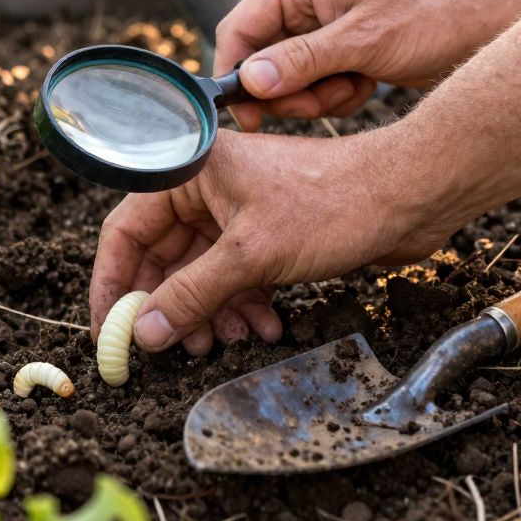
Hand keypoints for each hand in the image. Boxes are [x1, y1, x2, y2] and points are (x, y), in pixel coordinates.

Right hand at [88, 125, 466, 353]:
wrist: (411, 194)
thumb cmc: (334, 202)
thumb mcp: (252, 256)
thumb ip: (192, 296)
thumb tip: (143, 334)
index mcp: (190, 171)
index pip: (126, 231)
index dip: (113, 284)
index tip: (109, 331)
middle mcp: (208, 187)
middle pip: (164, 257)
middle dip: (170, 306)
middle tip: (170, 349)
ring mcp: (239, 210)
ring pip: (201, 272)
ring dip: (210, 312)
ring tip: (227, 341)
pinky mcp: (268, 232)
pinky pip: (236, 275)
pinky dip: (243, 304)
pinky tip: (265, 327)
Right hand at [215, 0, 502, 131]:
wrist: (488, 23)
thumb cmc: (433, 18)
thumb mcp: (363, 41)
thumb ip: (302, 61)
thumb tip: (248, 82)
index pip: (240, 28)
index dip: (236, 74)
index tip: (248, 118)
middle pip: (260, 59)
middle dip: (289, 90)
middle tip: (320, 103)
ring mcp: (319, 24)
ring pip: (286, 78)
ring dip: (316, 96)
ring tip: (355, 87)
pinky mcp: (337, 47)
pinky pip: (312, 83)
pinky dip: (334, 94)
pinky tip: (366, 85)